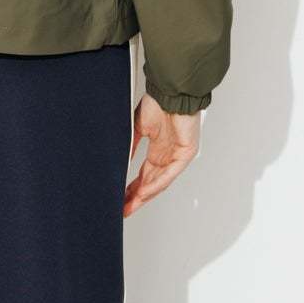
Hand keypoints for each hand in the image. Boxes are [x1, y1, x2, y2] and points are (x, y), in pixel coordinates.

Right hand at [123, 92, 201, 216]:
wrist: (172, 92)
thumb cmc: (159, 103)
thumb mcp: (137, 128)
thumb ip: (129, 146)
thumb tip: (117, 162)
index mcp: (158, 149)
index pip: (144, 175)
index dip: (132, 189)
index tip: (120, 199)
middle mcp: (168, 155)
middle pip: (151, 183)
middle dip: (136, 198)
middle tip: (123, 210)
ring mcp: (178, 156)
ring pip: (160, 182)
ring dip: (144, 196)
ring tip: (130, 206)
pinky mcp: (186, 154)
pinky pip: (170, 174)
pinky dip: (156, 184)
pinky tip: (144, 193)